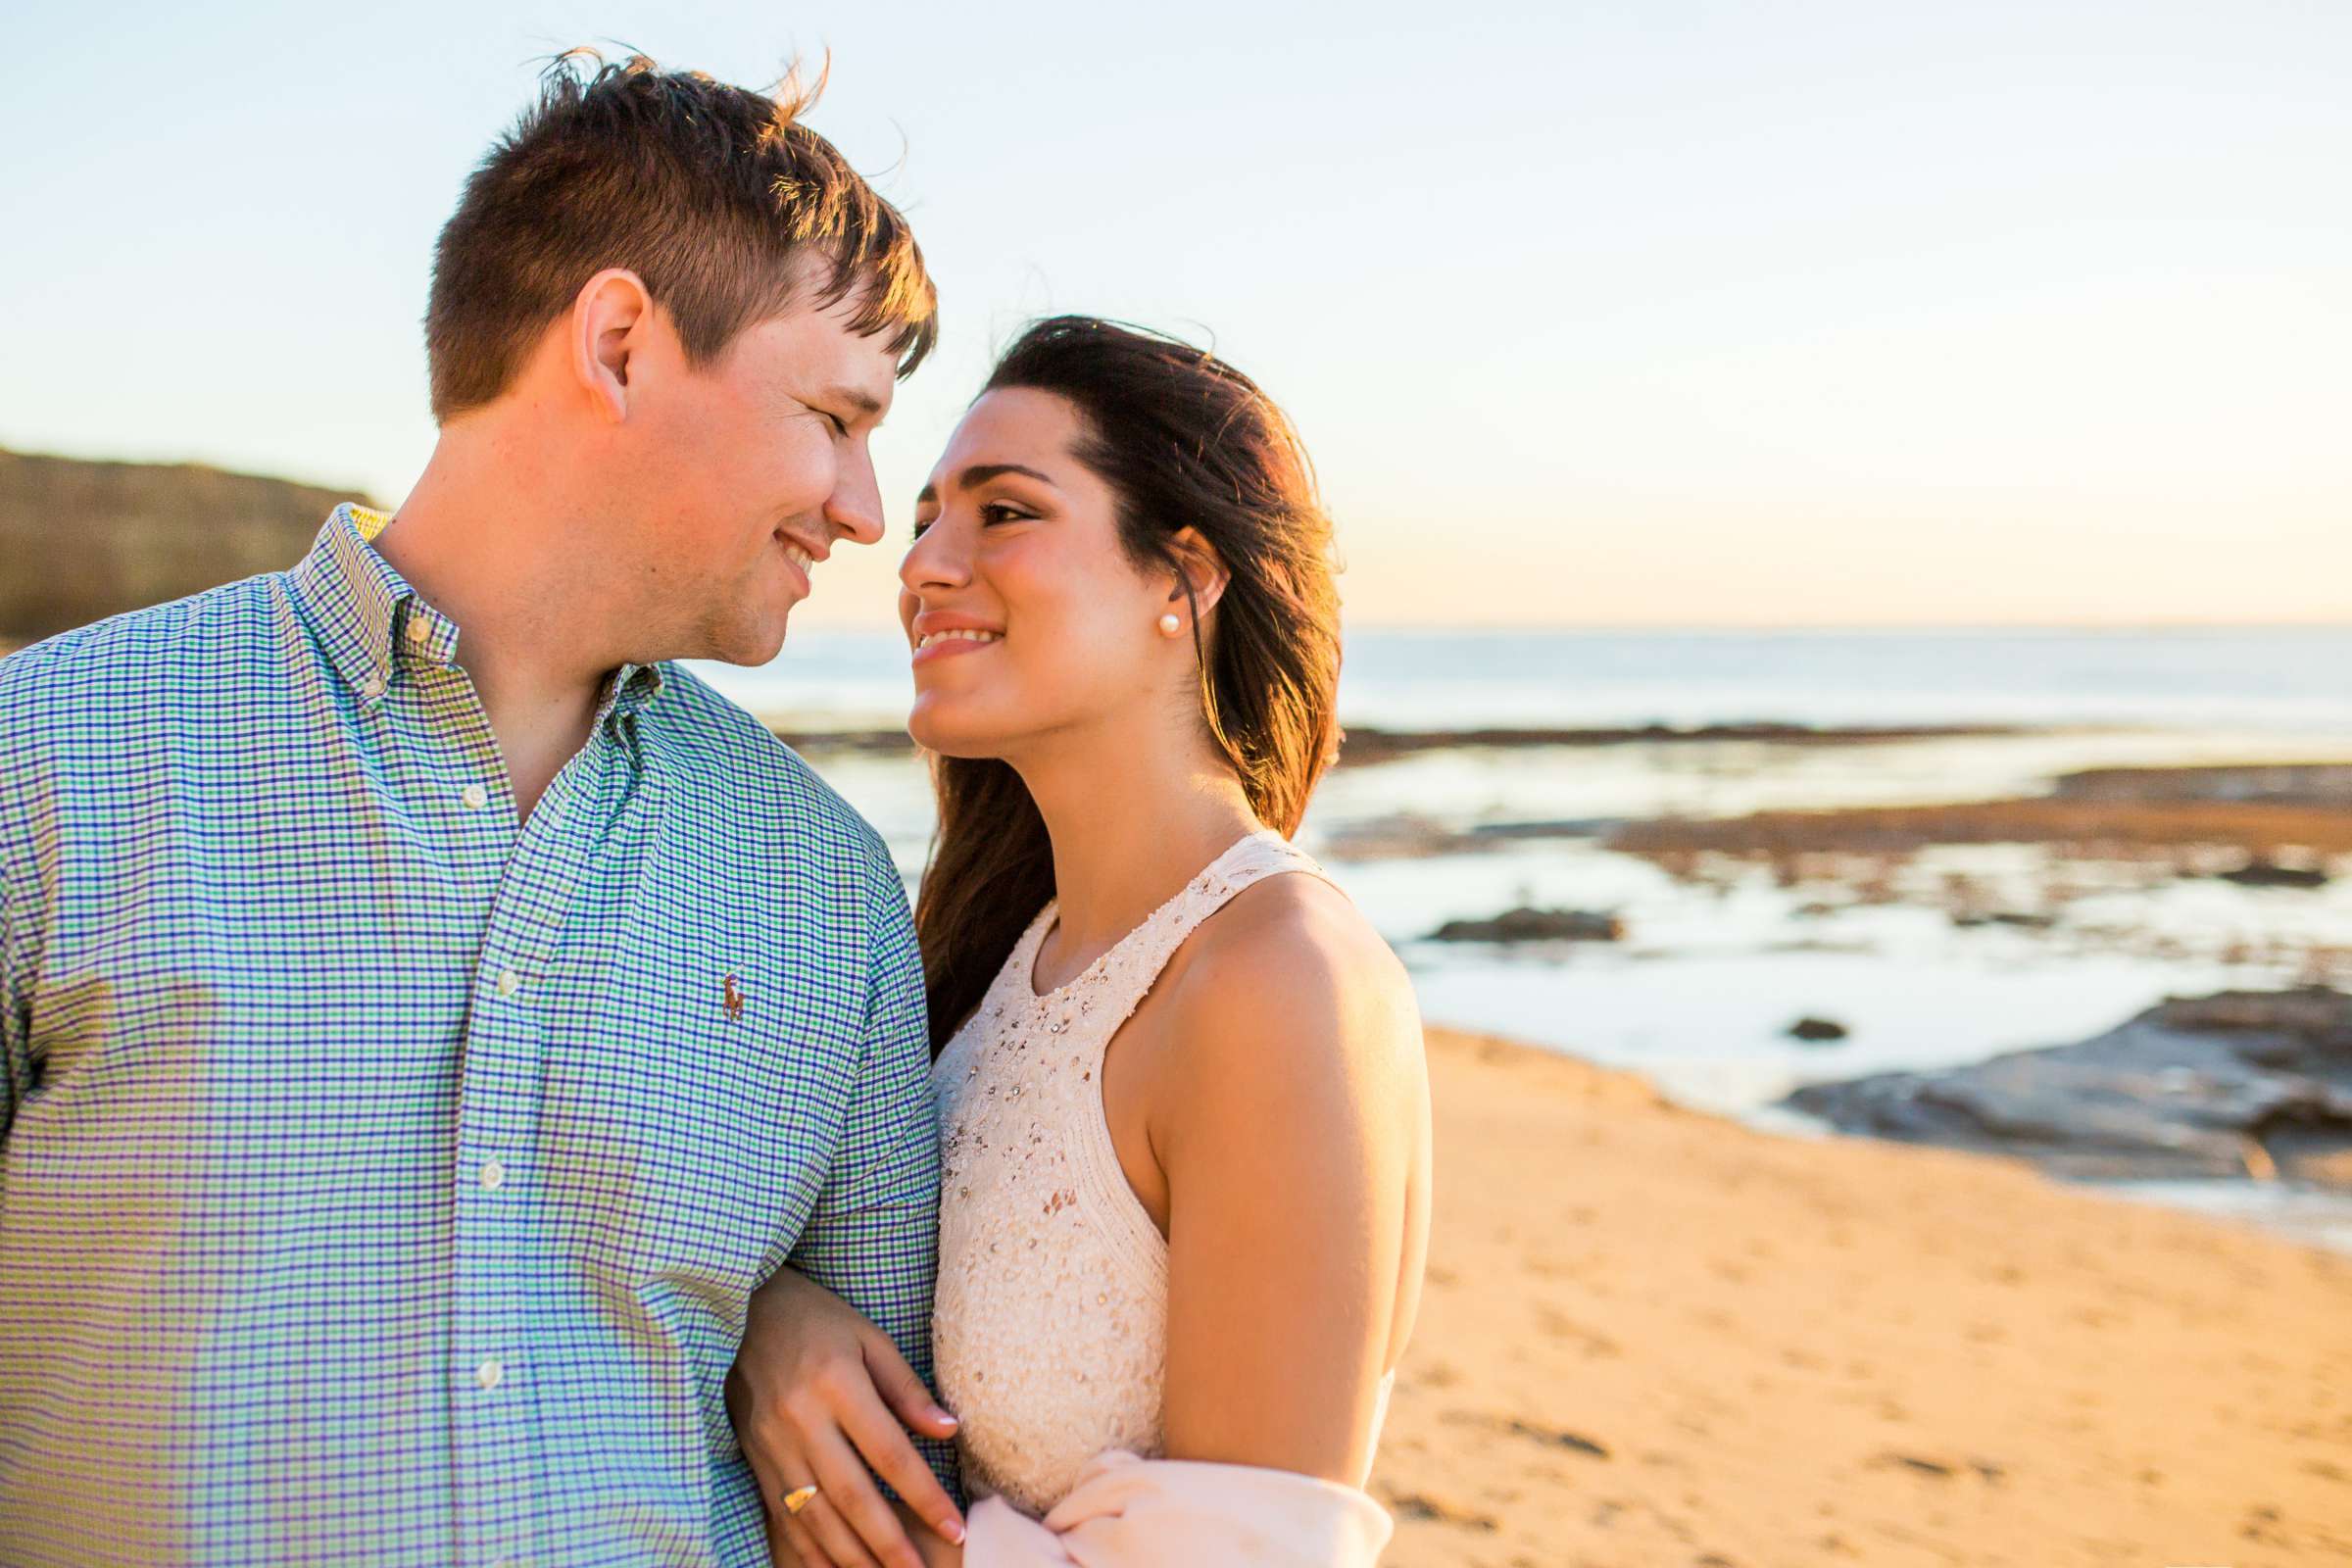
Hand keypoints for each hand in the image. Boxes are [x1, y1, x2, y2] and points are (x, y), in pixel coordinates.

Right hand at [728, 1266, 964, 1567]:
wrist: (743, 1314)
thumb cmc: (817, 1322)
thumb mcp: (869, 1338)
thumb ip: (907, 1388)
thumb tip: (949, 1430)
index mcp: (836, 1384)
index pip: (888, 1452)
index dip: (922, 1495)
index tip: (953, 1526)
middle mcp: (800, 1420)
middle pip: (851, 1495)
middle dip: (889, 1542)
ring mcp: (772, 1445)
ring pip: (815, 1515)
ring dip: (852, 1556)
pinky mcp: (755, 1461)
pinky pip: (783, 1517)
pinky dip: (810, 1551)